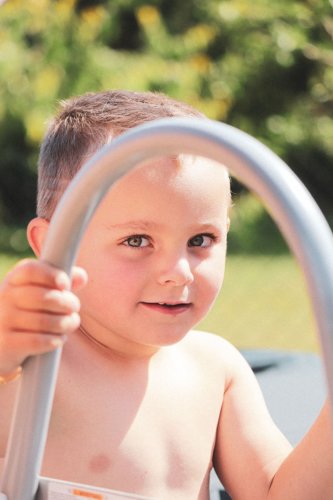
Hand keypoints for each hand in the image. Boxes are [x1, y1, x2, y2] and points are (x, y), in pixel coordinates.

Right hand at [0, 259, 86, 374]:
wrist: (1, 344)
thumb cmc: (27, 314)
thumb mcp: (40, 293)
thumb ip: (61, 283)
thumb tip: (81, 277)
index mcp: (14, 280)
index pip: (31, 270)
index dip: (52, 275)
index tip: (66, 285)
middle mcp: (4, 297)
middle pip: (44, 296)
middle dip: (67, 303)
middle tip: (74, 308)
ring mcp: (2, 321)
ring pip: (44, 321)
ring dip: (65, 324)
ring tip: (69, 324)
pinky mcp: (5, 344)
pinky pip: (37, 341)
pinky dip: (54, 340)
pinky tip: (58, 340)